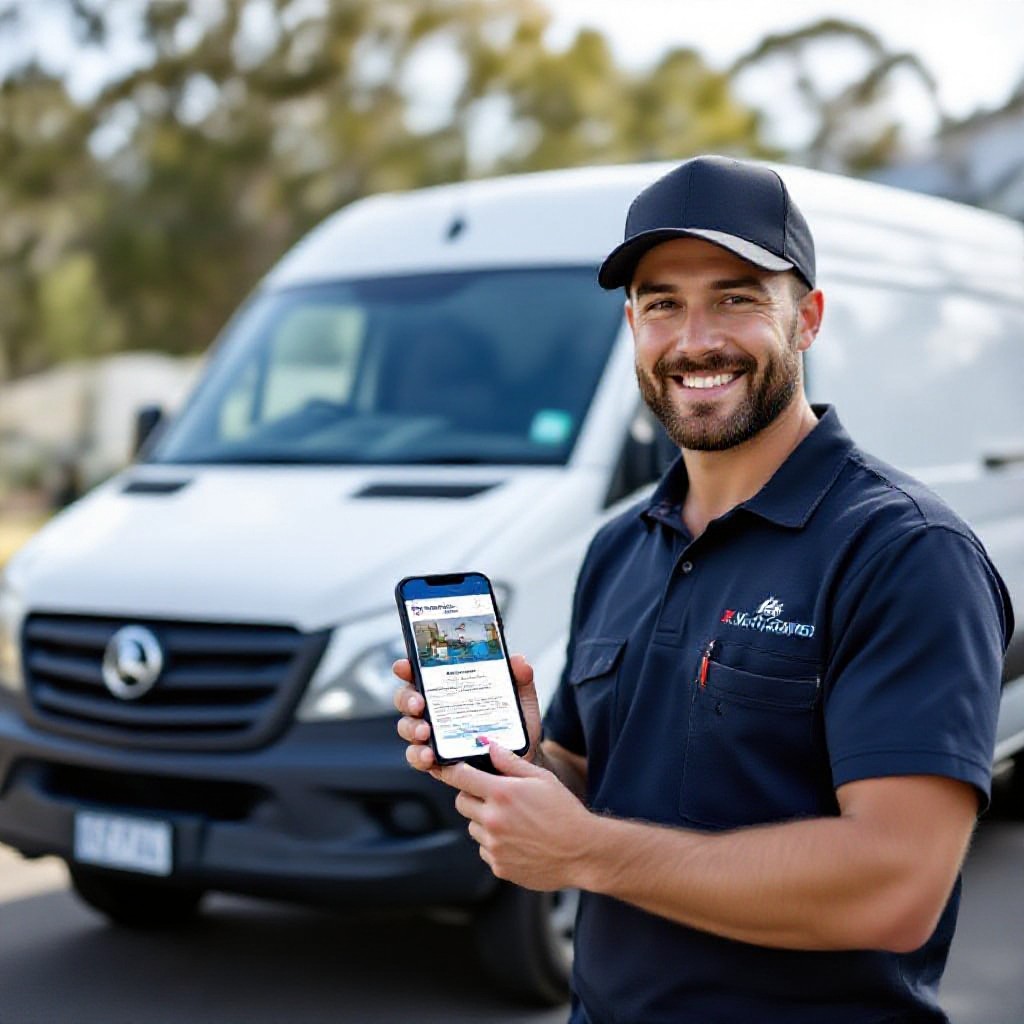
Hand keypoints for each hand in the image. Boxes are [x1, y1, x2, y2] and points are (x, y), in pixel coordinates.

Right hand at [392, 653, 542, 771]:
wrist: (522, 762)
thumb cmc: (514, 727)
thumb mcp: (521, 700)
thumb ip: (520, 679)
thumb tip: (519, 661)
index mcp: (449, 688)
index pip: (422, 673)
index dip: (408, 667)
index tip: (405, 666)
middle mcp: (435, 709)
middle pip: (407, 699)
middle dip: (408, 699)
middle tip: (420, 703)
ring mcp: (432, 735)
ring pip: (408, 727)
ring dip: (412, 728)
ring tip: (426, 733)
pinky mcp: (435, 759)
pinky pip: (417, 756)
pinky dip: (419, 756)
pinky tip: (430, 756)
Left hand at [434, 743, 592, 890]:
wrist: (582, 852)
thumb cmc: (564, 811)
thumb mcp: (541, 778)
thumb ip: (510, 762)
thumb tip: (489, 746)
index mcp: (502, 794)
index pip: (460, 777)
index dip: (451, 770)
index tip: (447, 769)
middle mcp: (493, 820)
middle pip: (461, 802)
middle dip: (472, 795)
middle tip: (492, 795)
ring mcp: (494, 846)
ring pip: (473, 827)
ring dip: (484, 821)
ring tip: (512, 821)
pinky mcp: (499, 867)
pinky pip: (484, 850)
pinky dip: (494, 844)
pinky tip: (518, 840)